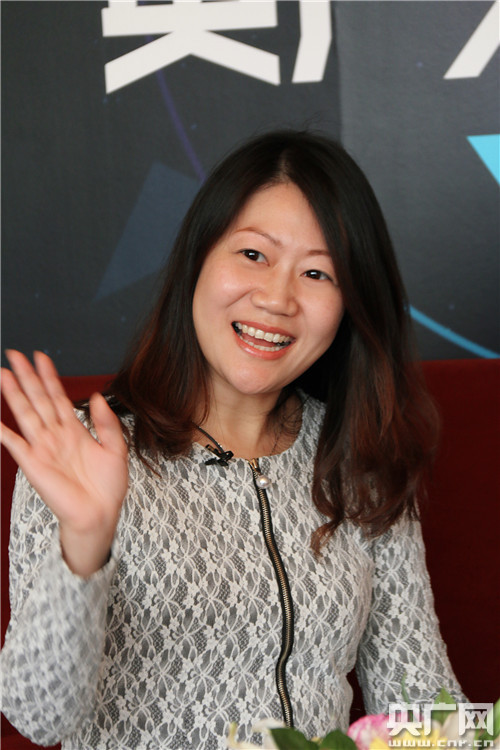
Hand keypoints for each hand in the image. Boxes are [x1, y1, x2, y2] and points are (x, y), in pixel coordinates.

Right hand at [1, 350, 128, 575]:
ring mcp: (43, 448)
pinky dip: (3, 432)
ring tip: (4, 374)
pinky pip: (15, 444)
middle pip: (38, 399)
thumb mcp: (116, 449)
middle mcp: (56, 435)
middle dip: (27, 377)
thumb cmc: (108, 486)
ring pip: (26, 413)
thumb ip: (107, 422)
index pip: (59, 396)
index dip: (49, 377)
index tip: (42, 357)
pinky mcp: (34, 464)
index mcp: (75, 430)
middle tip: (15, 355)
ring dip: (14, 394)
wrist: (100, 514)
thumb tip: (96, 396)